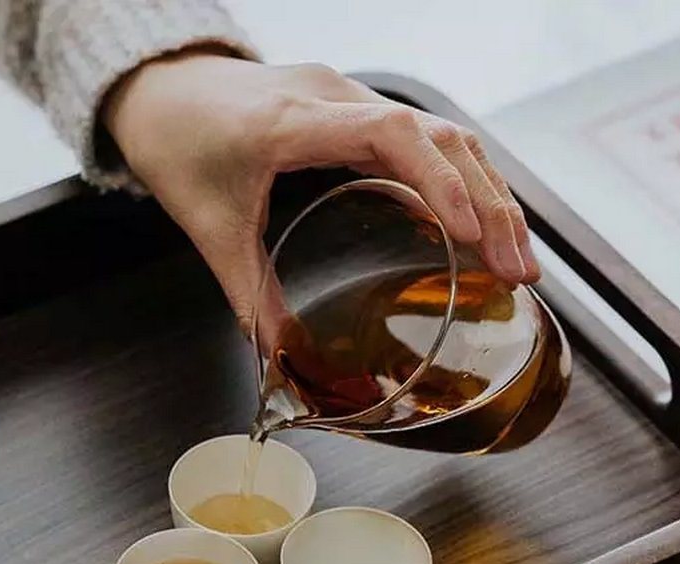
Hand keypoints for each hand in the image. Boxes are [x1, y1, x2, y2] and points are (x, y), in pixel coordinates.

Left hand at [104, 53, 539, 330]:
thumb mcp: (208, 229)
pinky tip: (478, 223)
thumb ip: (245, 293)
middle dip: (488, 202)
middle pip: (437, 134)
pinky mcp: (354, 109)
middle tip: (518, 268)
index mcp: (293, 123)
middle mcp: (333, 98)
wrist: (161, 90)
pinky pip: (423, 136)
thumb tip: (279, 357)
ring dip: (487, 191)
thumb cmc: (177, 146)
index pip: (390, 134)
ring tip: (515, 254)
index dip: (439, 180)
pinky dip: (459, 179)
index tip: (473, 233)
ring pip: (442, 132)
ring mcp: (349, 97)